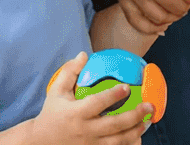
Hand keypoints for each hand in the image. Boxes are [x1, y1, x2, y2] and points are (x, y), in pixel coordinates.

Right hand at [29, 52, 151, 143]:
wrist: (40, 142)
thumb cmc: (52, 113)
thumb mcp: (56, 91)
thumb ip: (69, 72)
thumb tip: (84, 55)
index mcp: (76, 113)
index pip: (97, 104)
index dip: (113, 96)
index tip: (127, 87)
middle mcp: (84, 130)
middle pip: (113, 125)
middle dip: (134, 116)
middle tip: (148, 106)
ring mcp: (89, 144)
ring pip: (117, 141)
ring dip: (135, 131)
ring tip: (148, 121)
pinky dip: (127, 144)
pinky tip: (138, 136)